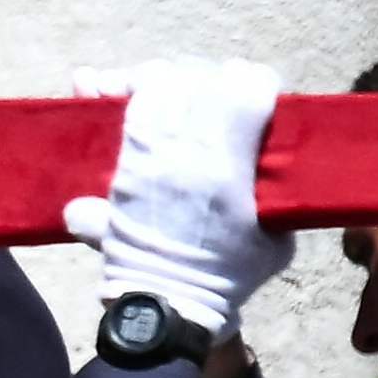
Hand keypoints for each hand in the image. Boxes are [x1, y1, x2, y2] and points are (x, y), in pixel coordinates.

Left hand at [62, 56, 292, 334]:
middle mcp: (183, 148)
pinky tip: (103, 85)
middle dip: (212, 79)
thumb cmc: (229, 274)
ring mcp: (145, 154)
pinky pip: (112, 110)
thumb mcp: (275, 235)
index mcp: (227, 162)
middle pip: (197, 76)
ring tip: (176, 92)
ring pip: (154, 85)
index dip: (256, 82)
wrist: (167, 301)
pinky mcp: (117, 164)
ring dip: (167, 80)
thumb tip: (268, 162)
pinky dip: (110, 91)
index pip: (245, 85)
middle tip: (219, 94)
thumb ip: (274, 190)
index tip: (260, 93)